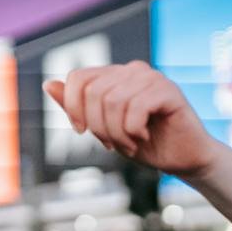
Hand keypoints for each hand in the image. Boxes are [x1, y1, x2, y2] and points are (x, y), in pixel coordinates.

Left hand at [44, 61, 226, 179]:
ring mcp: (151, 77)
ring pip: (113, 101)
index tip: (81, 131)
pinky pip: (136, 107)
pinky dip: (133, 129)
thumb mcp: (102, 129)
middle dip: (98, 126)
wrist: (183, 160)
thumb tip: (48, 83)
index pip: (78, 77)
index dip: (73, 107)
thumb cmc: (144, 144)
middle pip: (93, 92)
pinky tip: (143, 136)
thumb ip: (76, 108)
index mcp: (114, 75)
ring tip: (129, 144)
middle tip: (113, 145)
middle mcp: (132, 70)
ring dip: (117, 133)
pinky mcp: (168, 89)